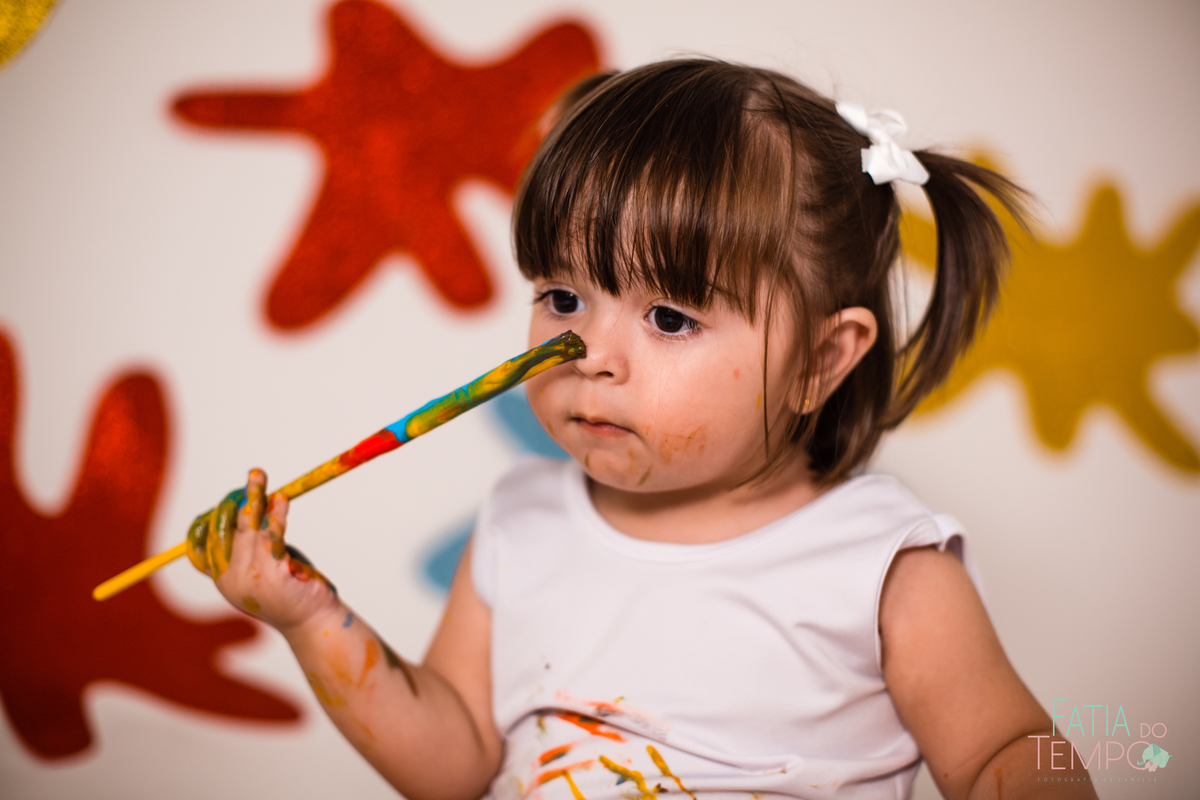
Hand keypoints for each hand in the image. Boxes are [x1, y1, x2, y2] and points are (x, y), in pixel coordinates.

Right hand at [187, 469, 339, 632]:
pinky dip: (277, 513)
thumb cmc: (289, 589)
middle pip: (224, 529)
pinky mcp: (273, 572)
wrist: (313, 621)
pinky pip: (272, 534)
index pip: (200, 546)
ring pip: (247, 526)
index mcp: (222, 580)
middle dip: (235, 500)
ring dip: (255, 497)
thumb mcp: (260, 568)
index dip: (209, 519)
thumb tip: (246, 503)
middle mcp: (229, 580)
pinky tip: (282, 500)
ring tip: (260, 476)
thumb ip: (248, 544)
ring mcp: (250, 577)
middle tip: (254, 476)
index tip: (223, 501)